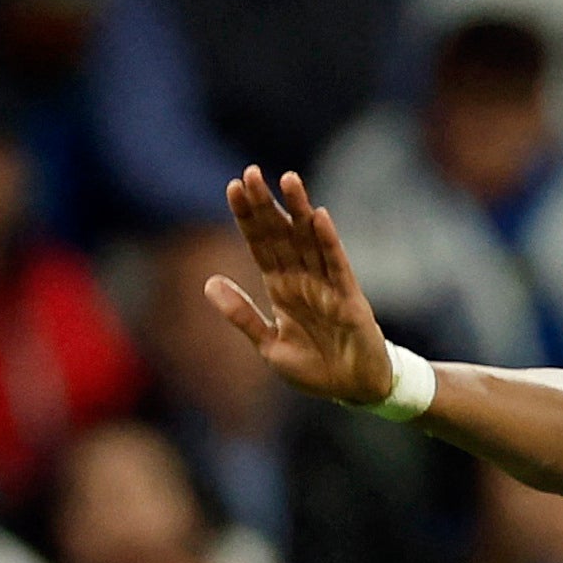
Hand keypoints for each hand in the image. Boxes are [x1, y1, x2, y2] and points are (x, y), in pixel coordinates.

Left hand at [207, 168, 396, 406]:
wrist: (354, 390)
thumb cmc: (315, 368)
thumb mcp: (269, 345)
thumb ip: (241, 314)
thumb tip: (208, 281)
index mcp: (281, 288)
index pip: (260, 243)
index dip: (247, 216)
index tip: (233, 187)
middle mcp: (302, 279)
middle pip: (281, 234)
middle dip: (266, 205)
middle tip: (251, 172)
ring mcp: (327, 285)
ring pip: (309, 240)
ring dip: (299, 210)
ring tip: (288, 179)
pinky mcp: (349, 298)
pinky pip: (337, 264)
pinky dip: (328, 241)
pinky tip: (319, 217)